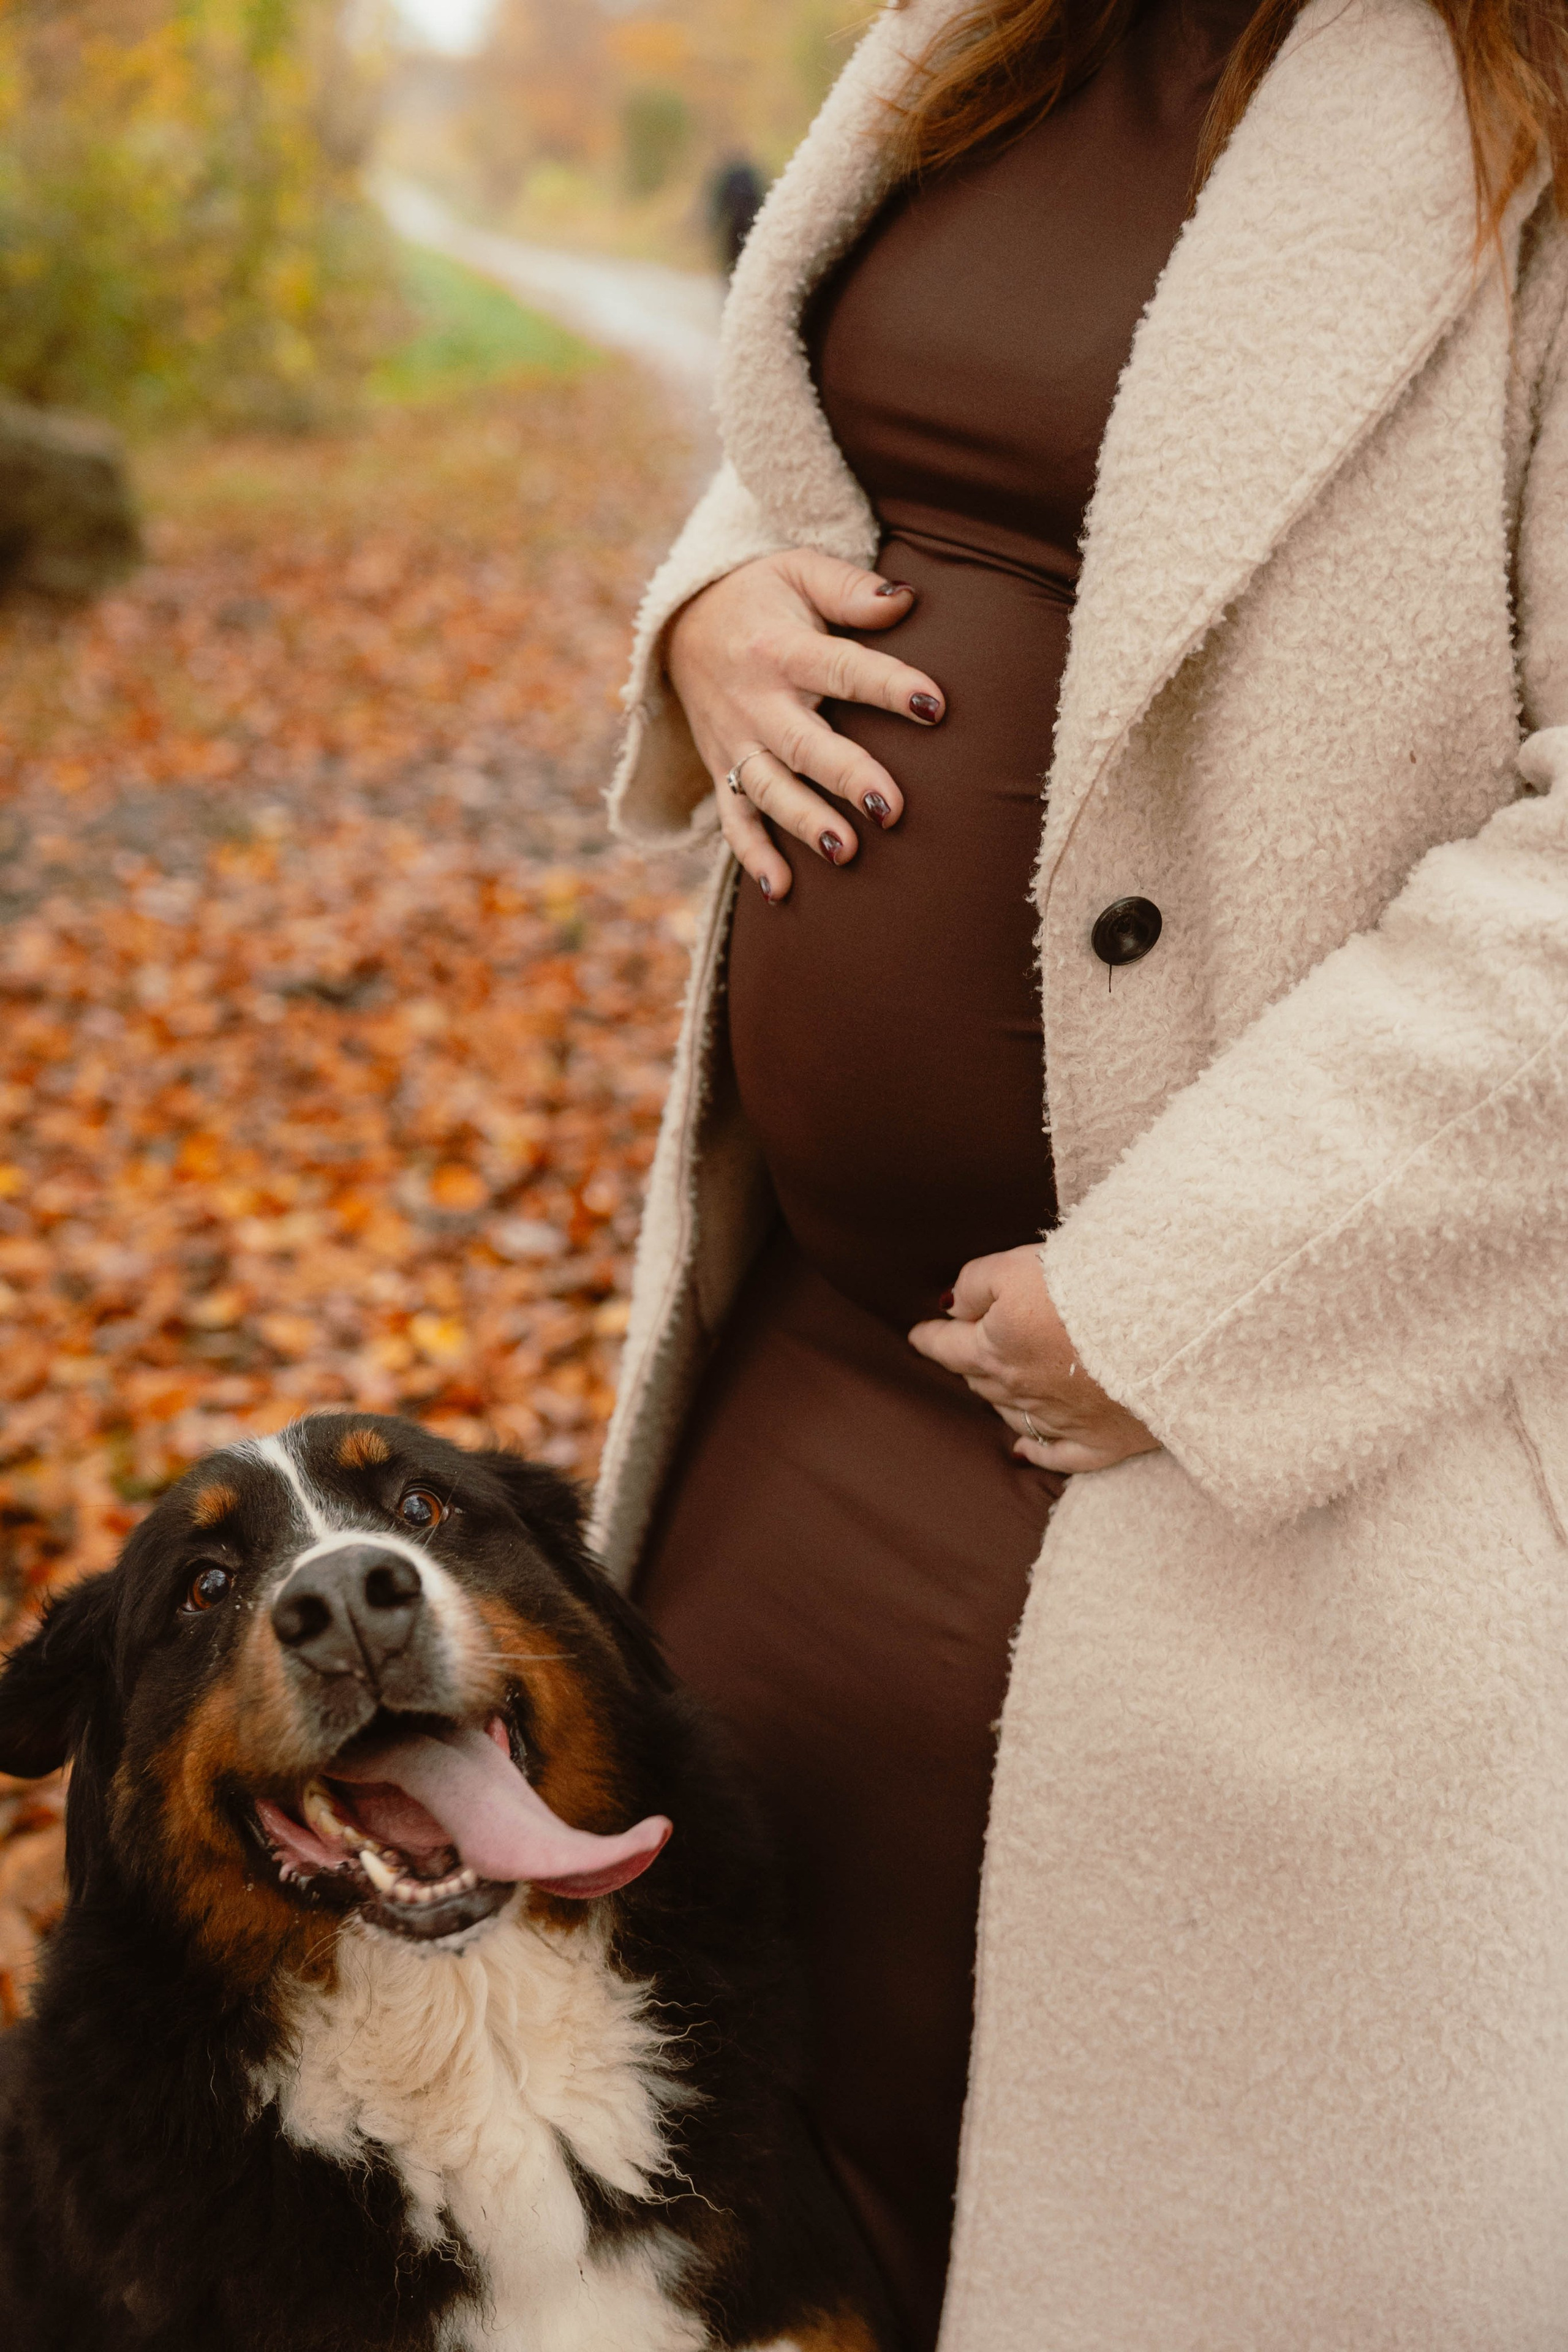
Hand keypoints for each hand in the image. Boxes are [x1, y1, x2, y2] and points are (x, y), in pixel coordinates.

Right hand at [666, 548, 945, 901]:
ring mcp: (735, 742)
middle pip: (804, 744)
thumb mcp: (798, 571)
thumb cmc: (760, 596)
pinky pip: (734, 820)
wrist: (680, 623)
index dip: (886, 684)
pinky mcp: (722, 771)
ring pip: (770, 789)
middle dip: (846, 777)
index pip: (840, 667)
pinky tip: (783, 892)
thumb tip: (907, 601)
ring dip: (805, 823)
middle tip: (893, 809)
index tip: (933, 703)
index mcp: (780, 648)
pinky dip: (753, 857)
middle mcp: (755, 701)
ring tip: (847, 852)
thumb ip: (851, 589)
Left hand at [908, 1245, 1160, 1474]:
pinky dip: (1035, 1450)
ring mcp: (1063, 1421)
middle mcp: (1022, 1391)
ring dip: (998, 1398)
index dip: (930, 1338)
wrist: (1169, 1328)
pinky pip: (1058, 1454)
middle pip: (981, 1379)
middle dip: (967, 1362)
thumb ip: (976, 1284)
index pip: (948, 1346)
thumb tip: (953, 1308)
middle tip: (963, 1349)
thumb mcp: (1018, 1265)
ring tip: (991, 1384)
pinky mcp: (1104, 1441)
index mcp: (997, 1349)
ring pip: (1012, 1414)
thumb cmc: (1092, 1286)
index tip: (919, 1335)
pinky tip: (1022, 1449)